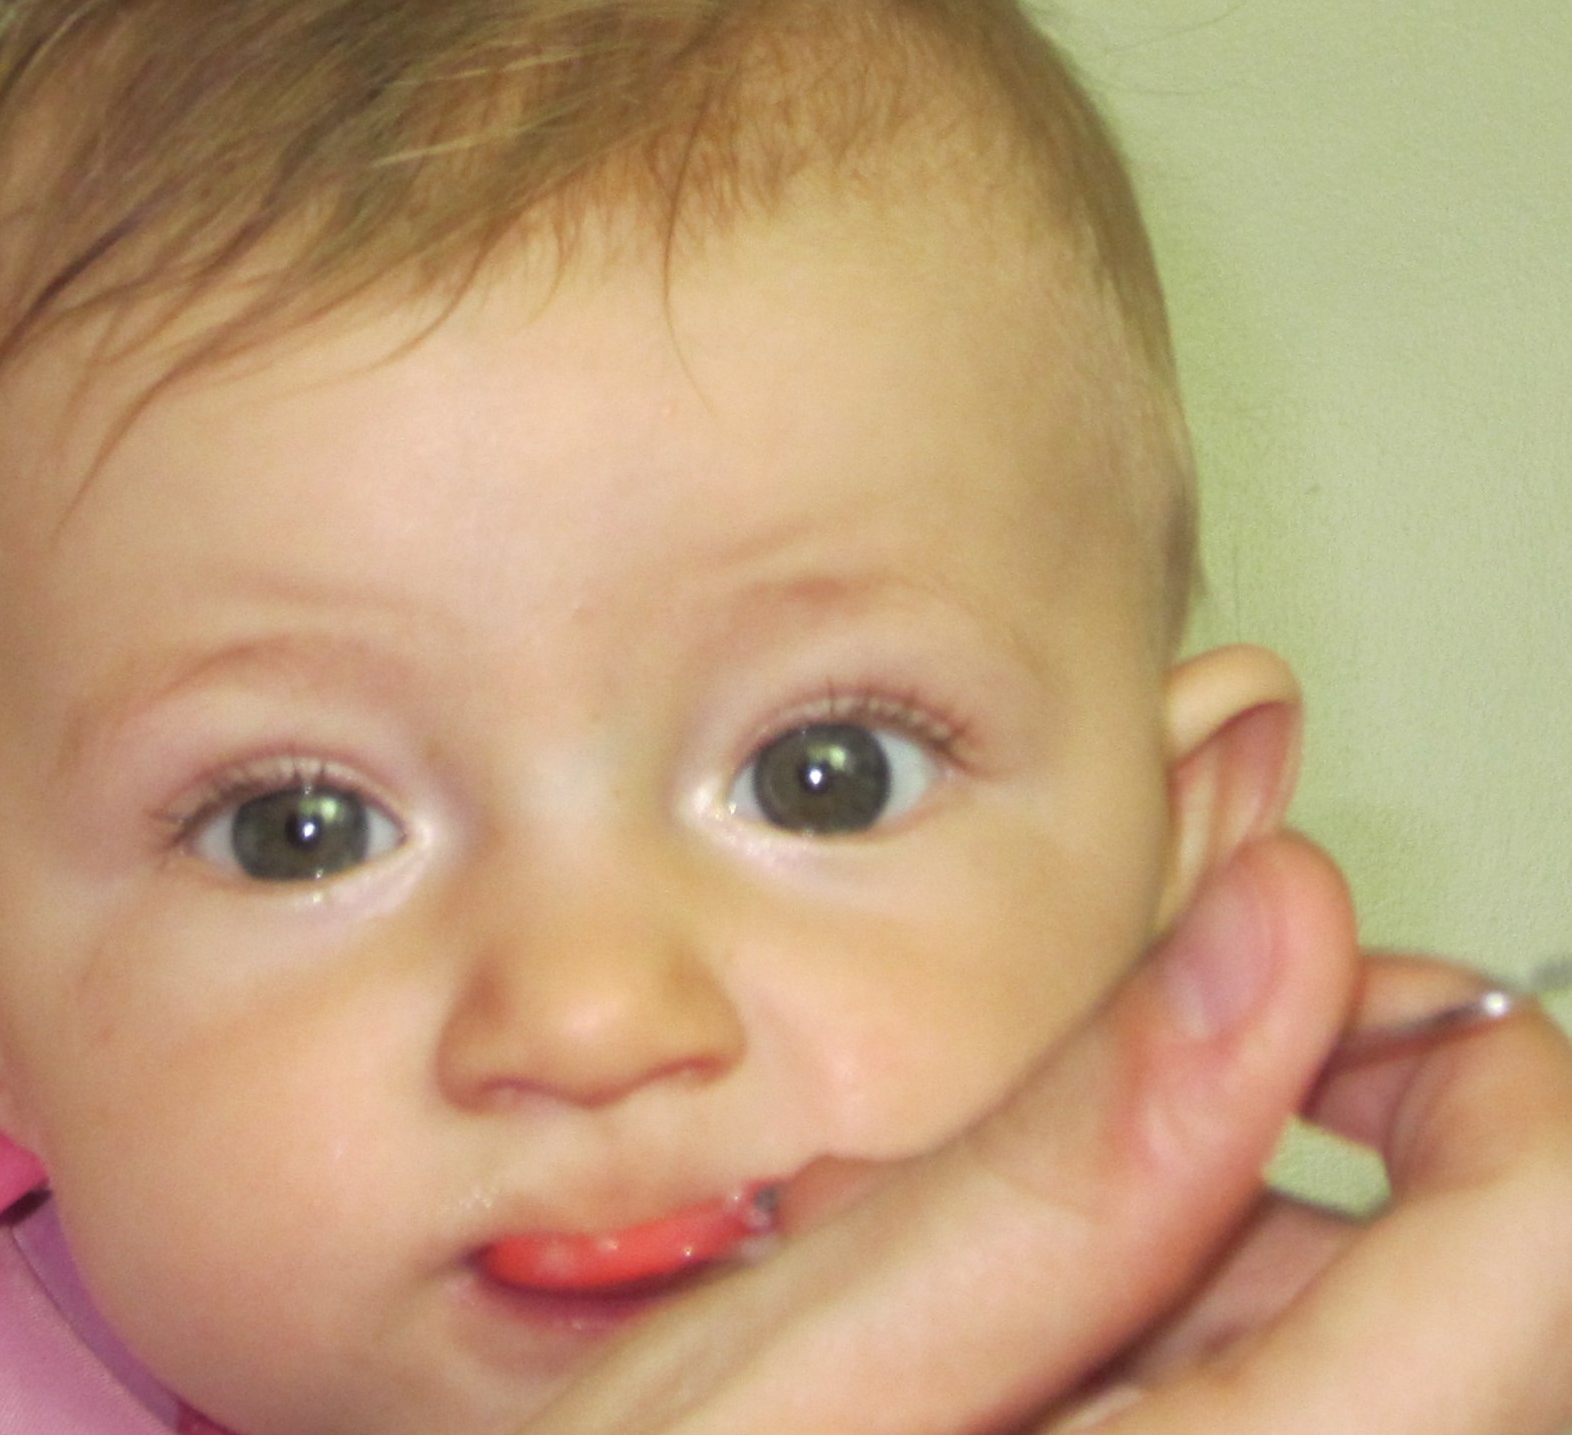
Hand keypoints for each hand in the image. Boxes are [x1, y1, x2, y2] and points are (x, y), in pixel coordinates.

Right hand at [529, 835, 1571, 1433]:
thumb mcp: (810, 1355)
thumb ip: (1069, 1159)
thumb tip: (1283, 921)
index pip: (1540, 1247)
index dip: (1481, 1066)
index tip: (1319, 977)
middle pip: (1496, 1298)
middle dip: (1339, 1138)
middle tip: (1147, 1057)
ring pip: (1409, 1350)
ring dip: (1249, 1232)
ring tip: (1022, 1221)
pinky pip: (1301, 1402)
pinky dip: (1200, 1313)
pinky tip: (1039, 1312)